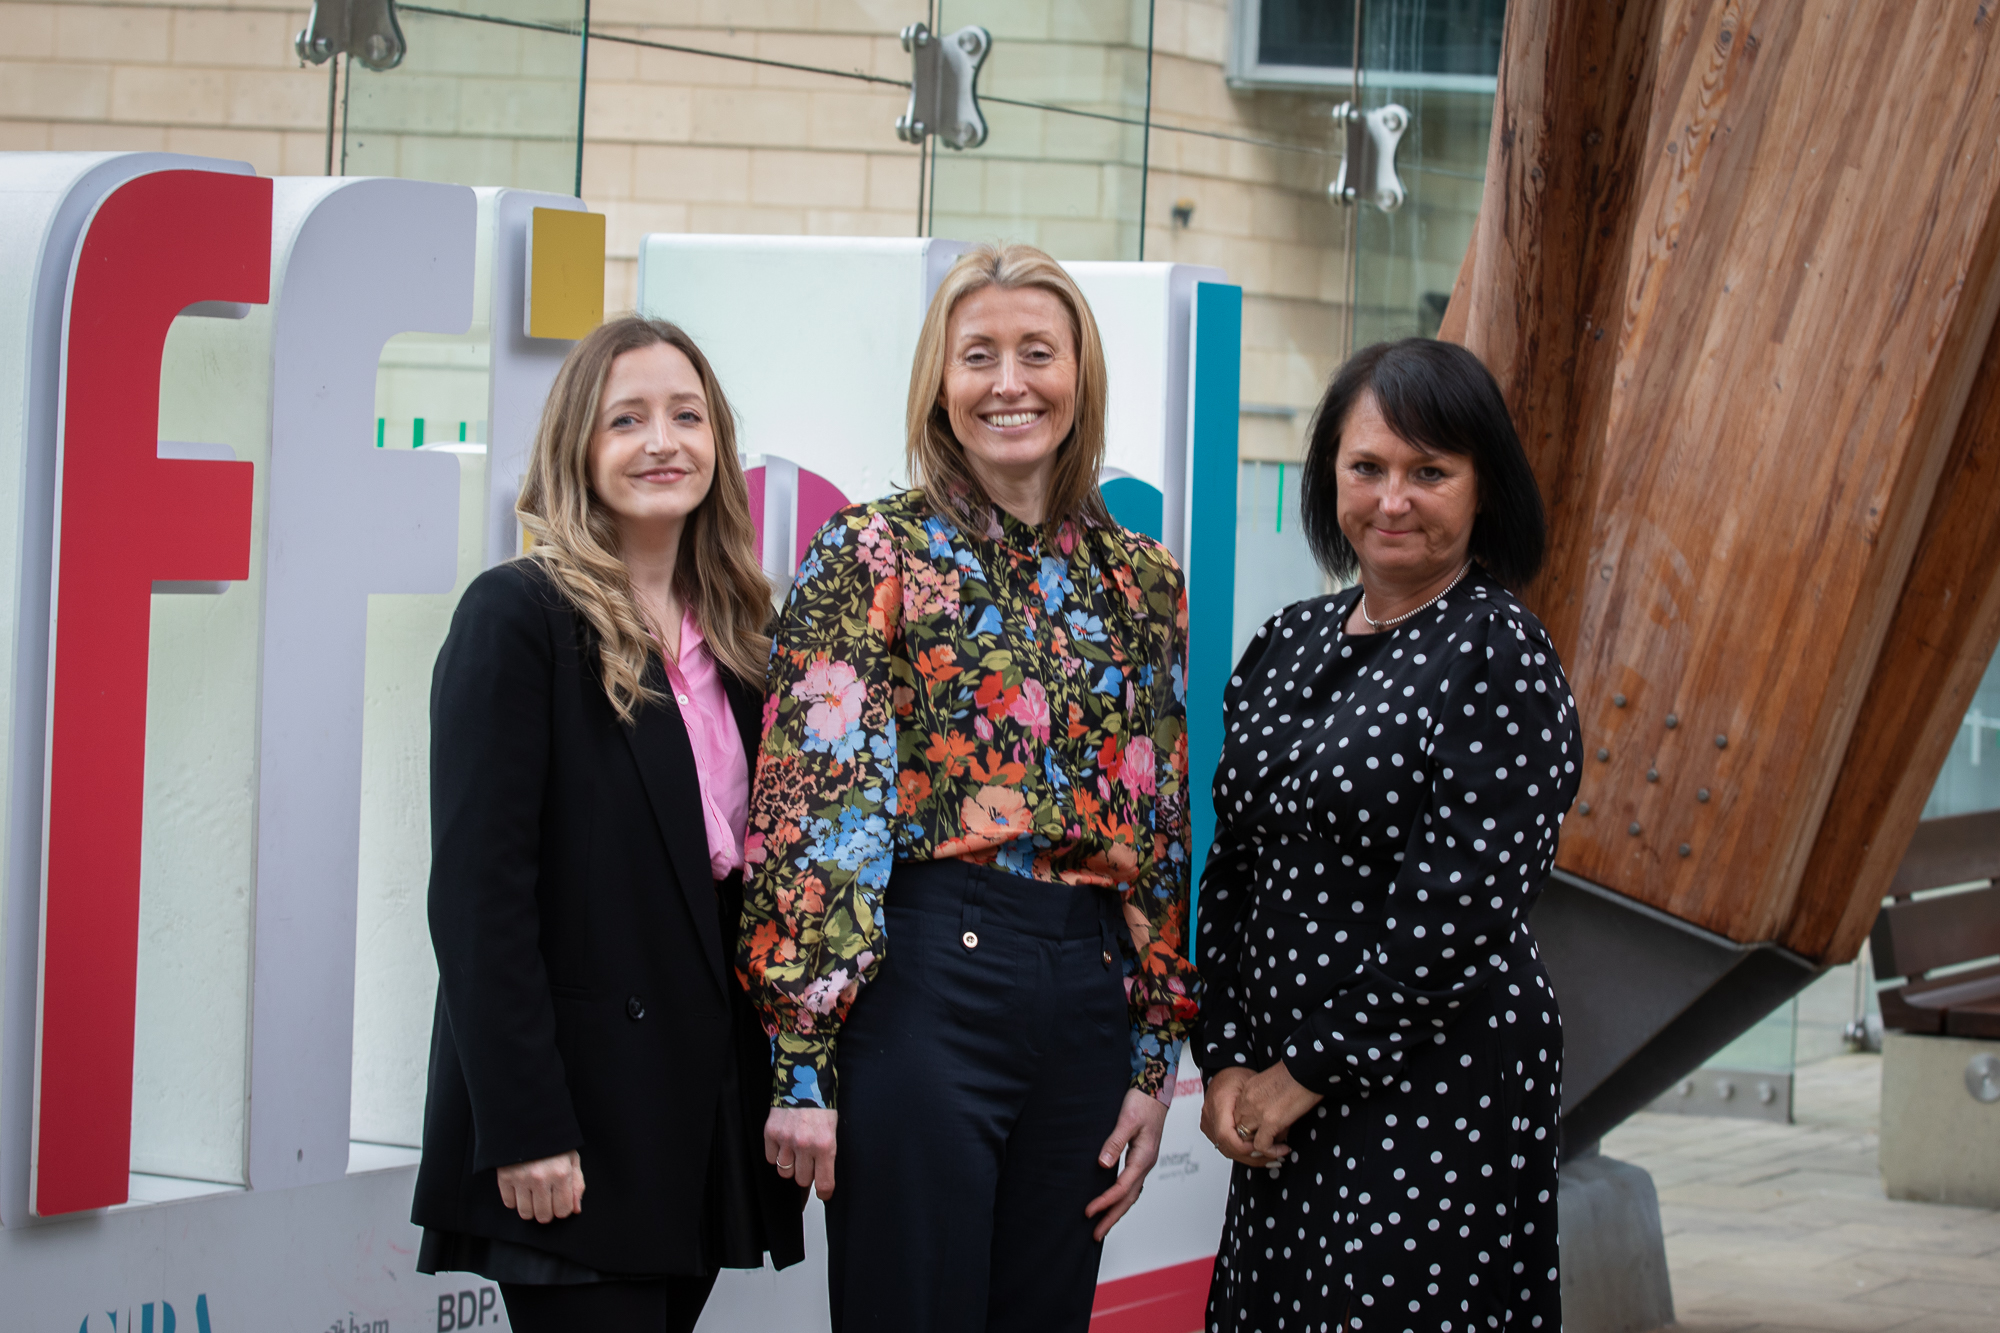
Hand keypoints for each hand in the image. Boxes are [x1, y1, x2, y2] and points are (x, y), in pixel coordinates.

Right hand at [496, 1149, 583, 1222]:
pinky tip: (520, 1188)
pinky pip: (509, 1203)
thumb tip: (575, 1209)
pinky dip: (514, 1200)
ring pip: (526, 1213)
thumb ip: (576, 1185)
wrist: (528, 1123)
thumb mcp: (571, 1159)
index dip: (562, 1209)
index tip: (559, 1202)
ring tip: (533, 1195)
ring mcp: (521, 1178)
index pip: (563, 1210)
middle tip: (546, 1199)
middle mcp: (541, 1178)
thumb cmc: (554, 1142)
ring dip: (530, 1208)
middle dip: (546, 1212)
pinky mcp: (505, 1177)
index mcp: (561, 1173)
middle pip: (543, 1216)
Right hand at [765, 1106, 838, 1200]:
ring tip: (796, 1151)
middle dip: (807, 1173)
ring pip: (785, 1171)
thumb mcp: (834, 1130)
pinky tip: (784, 1143)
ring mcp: (786, 1140)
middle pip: (802, 1180)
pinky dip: (776, 1154)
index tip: (824, 1192)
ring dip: (790, 1165)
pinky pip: (770, 1158)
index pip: (824, 1182)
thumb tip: (824, 1178)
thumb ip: (828, 1153)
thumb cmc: (822, 1104)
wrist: (804, 1080)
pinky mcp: (771, 1134)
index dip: (825, 1191)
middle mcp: (805, 1145)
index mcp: (825, 1145)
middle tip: (809, 1160)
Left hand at [1084, 1089, 1169, 1241]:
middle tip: (1095, 1235)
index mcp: (1143, 1157)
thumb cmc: (1142, 1102)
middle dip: (1112, 1217)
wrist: (1156, 1090)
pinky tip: (1113, 1200)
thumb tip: (1103, 1164)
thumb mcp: (1127, 1120)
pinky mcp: (1141, 1156)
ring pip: (1131, 1193)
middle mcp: (1146, 1163)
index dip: (1105, 1202)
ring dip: (1117, 1210)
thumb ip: (1115, 1142)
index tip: (1088, 1212)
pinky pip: (1132, 1184)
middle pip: (1129, 1198)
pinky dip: (1122, 1197)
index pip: (1121, 1188)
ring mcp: (1145, 1161)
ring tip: (1102, 1225)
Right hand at [1199, 1067, 1265, 1166]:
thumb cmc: (1235, 1076)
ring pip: (1227, 1151)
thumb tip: (1275, 1130)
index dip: (1244, 1147)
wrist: (1221, 1074)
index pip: (1226, 1135)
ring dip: (1249, 1158)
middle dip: (1252, 1156)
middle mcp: (1210, 1116)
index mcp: (1219, 1103)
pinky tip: (1258, 1153)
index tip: (1262, 1147)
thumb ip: (1259, 1107)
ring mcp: (1208, 1125)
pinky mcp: (1211, 1130)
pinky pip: (1226, 1147)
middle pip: (1227, 1148)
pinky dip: (1242, 1153)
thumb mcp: (1251, 1084)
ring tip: (1270, 1158)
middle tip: (1274, 1157)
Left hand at [1234, 1059, 1323, 1161]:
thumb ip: (1266, 1098)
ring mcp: (1256, 1111)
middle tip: (1271, 1143)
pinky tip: (1285, 1149)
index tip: (1264, 1131)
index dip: (1250, 1127)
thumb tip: (1275, 1115)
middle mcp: (1247, 1101)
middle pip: (1240, 1129)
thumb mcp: (1272, 1083)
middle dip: (1254, 1138)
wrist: (1307, 1067)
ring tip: (1279, 1146)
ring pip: (1249, 1139)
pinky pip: (1262, 1146)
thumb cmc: (1297, 1072)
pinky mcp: (1270, 1121)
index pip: (1238, 1115)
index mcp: (1247, 1090)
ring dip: (1264, 1146)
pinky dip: (1272, 1151)